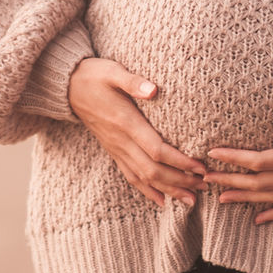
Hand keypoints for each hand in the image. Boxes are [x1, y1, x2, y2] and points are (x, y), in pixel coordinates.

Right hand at [68, 58, 208, 208]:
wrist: (68, 87)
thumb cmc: (94, 75)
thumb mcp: (112, 72)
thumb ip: (133, 81)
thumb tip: (153, 90)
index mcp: (125, 122)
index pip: (156, 149)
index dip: (179, 161)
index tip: (200, 167)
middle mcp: (121, 141)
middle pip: (153, 170)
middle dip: (180, 181)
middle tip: (204, 185)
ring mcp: (116, 148)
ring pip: (143, 178)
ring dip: (168, 190)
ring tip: (191, 200)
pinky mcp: (113, 151)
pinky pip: (130, 176)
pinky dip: (147, 190)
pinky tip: (162, 200)